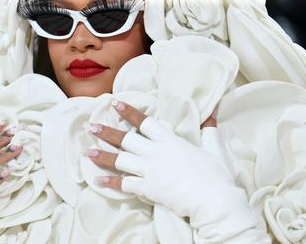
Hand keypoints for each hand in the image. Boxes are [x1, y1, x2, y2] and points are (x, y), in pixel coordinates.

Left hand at [87, 101, 269, 242]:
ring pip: (121, 160)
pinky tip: (98, 181)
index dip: (128, 112)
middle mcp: (156, 153)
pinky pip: (125, 184)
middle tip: (92, 126)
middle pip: (126, 140)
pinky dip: (111, 183)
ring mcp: (150, 171)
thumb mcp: (214, 148)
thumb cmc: (217, 176)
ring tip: (88, 152)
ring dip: (102, 156)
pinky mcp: (149, 189)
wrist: (215, 201)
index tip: (114, 103)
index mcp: (171, 141)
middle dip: (107, 132)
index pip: (145, 122)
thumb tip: (214, 112)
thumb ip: (210, 130)